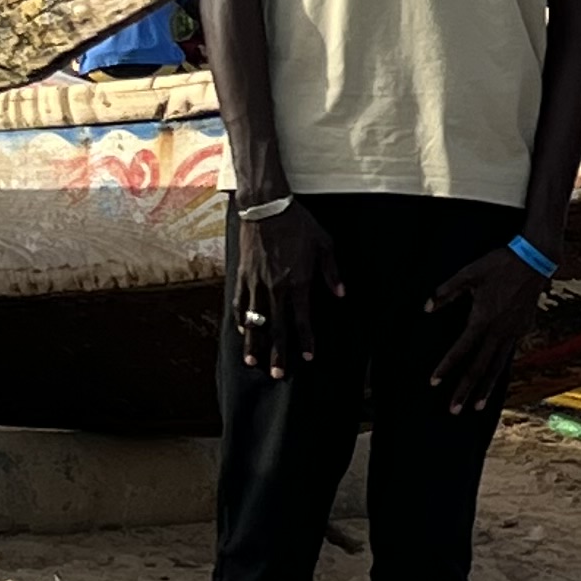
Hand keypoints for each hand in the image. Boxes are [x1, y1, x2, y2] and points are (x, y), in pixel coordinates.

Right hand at [233, 201, 343, 375]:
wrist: (266, 206)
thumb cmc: (298, 224)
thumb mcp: (324, 244)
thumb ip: (332, 272)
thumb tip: (341, 294)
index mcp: (297, 282)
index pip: (302, 320)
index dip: (306, 341)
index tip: (309, 358)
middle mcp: (275, 288)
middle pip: (277, 328)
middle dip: (278, 353)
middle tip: (278, 374)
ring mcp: (255, 282)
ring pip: (254, 320)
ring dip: (254, 343)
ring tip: (253, 362)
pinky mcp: (242, 275)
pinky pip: (239, 302)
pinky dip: (240, 319)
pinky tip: (241, 331)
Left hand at [423, 244, 544, 412]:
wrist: (534, 259)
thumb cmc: (499, 263)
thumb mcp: (468, 273)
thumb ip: (446, 291)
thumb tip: (426, 308)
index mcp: (483, 319)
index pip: (461, 350)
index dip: (446, 367)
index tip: (434, 382)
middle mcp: (499, 331)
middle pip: (480, 367)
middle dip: (465, 390)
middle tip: (454, 410)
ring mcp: (514, 332)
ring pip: (498, 366)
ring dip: (486, 388)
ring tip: (477, 406)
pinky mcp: (523, 329)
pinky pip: (508, 354)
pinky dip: (499, 370)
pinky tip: (493, 378)